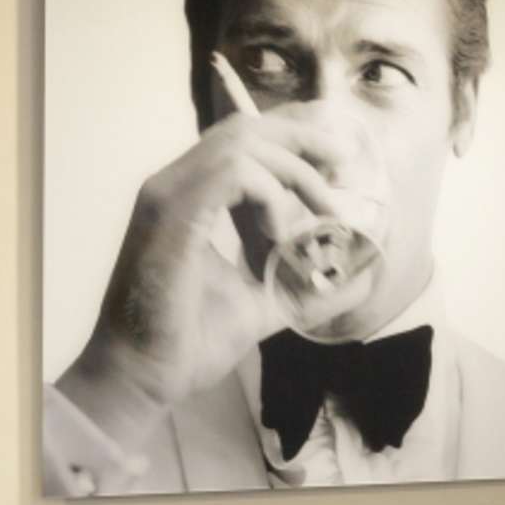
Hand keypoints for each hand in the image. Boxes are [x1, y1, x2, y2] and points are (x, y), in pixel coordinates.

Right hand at [53, 64, 348, 434]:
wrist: (142, 377)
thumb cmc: (187, 343)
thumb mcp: (264, 306)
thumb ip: (307, 287)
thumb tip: (361, 278)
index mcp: (190, 198)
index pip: (242, 141)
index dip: (294, 140)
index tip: (337, 165)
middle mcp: (175, 185)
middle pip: (244, 127)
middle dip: (302, 138)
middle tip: (344, 166)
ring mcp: (168, 195)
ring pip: (240, 142)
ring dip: (293, 169)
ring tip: (321, 209)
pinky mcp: (171, 214)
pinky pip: (232, 173)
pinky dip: (268, 194)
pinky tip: (279, 234)